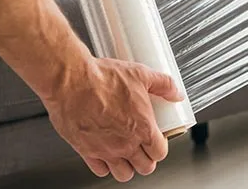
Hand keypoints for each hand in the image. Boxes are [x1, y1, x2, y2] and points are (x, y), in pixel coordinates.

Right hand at [41, 56, 183, 182]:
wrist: (71, 81)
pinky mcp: (86, 151)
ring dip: (128, 166)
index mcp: (142, 127)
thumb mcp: (141, 74)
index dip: (161, 147)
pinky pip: (100, 170)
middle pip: (145, 167)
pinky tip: (106, 151)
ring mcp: (105, 150)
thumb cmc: (102, 78)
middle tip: (143, 147)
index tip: (157, 139)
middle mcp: (125, 143)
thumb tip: (177, 93)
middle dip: (147, 159)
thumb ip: (163, 84)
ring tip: (127, 153)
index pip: (160, 152)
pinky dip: (105, 165)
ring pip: (123, 174)